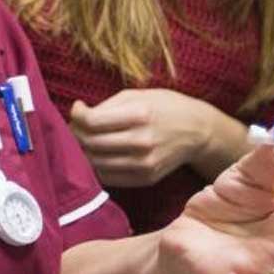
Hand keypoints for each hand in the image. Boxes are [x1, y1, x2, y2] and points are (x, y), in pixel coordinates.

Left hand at [69, 89, 241, 186]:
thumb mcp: (137, 95)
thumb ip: (106, 106)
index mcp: (141, 115)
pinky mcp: (146, 178)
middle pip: (90, 143)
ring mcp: (144, 163)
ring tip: (84, 140)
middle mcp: (143, 141)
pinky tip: (97, 154)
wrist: (198, 131)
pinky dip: (96, 166)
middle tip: (75, 126)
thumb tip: (77, 115)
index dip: (77, 115)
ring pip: (96, 163)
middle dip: (76, 134)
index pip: (92, 121)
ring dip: (82, 152)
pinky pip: (108, 177)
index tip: (78, 108)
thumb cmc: (164, 107)